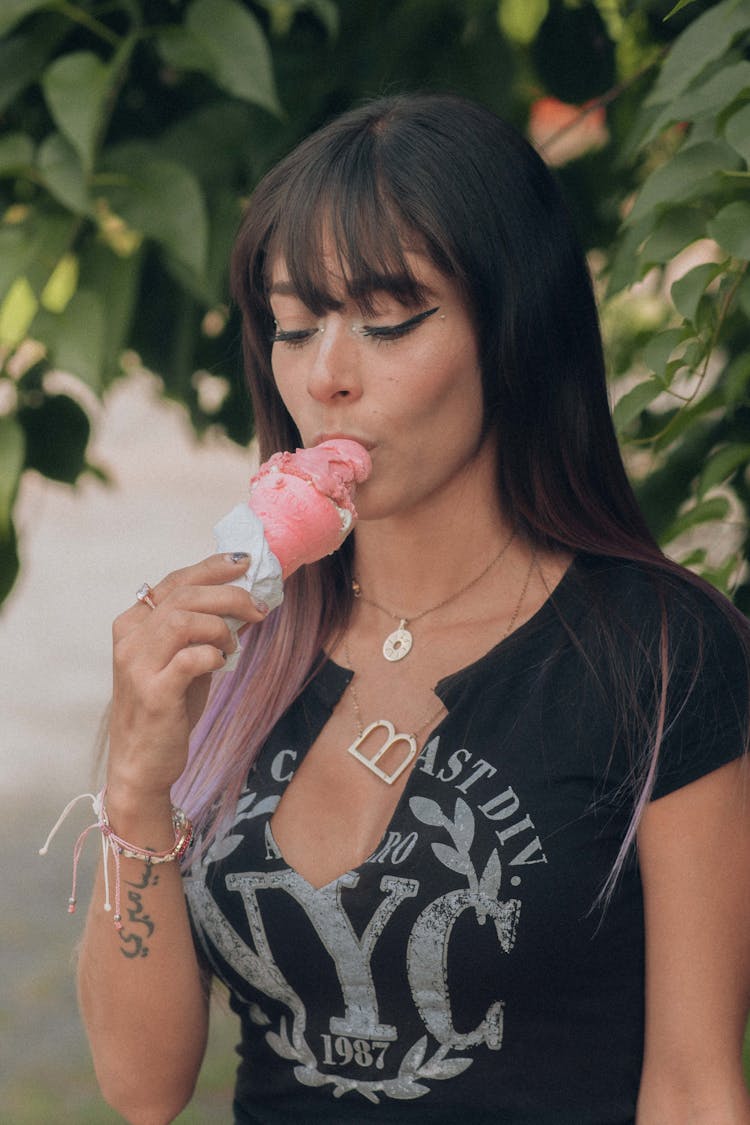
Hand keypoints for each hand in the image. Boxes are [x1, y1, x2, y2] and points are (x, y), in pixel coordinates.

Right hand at [107, 553, 262, 805]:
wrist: (142, 763)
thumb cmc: (167, 709)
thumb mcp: (186, 661)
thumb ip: (206, 631)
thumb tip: (247, 602)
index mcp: (134, 623)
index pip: (177, 580)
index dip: (213, 567)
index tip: (245, 562)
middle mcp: (130, 638)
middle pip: (185, 594)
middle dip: (231, 595)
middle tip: (260, 608)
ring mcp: (137, 665)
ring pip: (185, 619)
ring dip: (221, 627)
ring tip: (233, 646)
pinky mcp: (153, 692)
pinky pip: (190, 657)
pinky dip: (213, 655)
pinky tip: (220, 663)